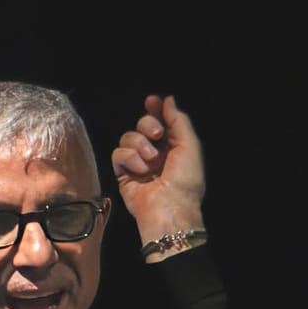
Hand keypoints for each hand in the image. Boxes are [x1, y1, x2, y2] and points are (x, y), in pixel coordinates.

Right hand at [112, 93, 206, 244]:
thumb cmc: (185, 180)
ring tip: (151, 161)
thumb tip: (168, 100)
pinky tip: (140, 170)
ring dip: (139, 145)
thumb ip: (179, 120)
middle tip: (157, 135)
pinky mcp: (123, 174)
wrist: (170, 209)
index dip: (155, 109)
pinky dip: (129, 159)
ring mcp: (137, 163)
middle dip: (148, 125)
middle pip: (141, 124)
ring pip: (127, 137)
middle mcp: (154, 153)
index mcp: (172, 146)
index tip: (152, 101)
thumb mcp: (190, 145)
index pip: (159, 120)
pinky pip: (118, 154)